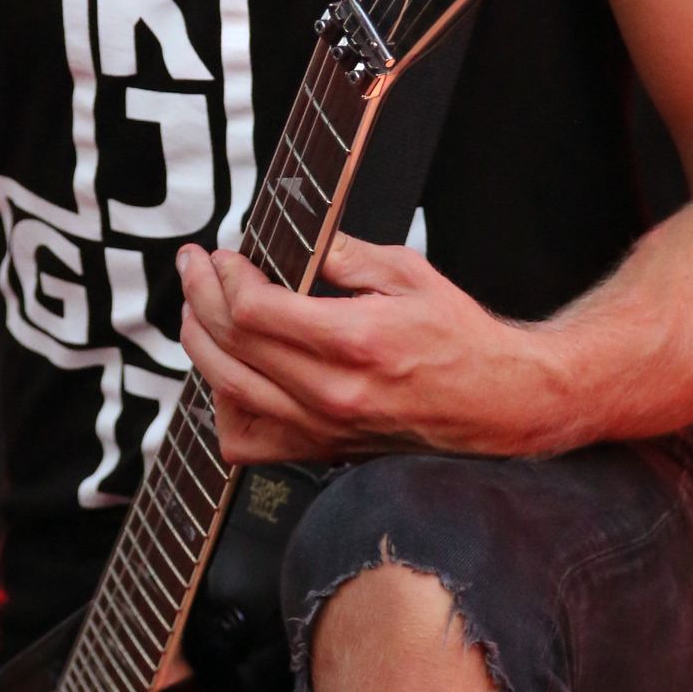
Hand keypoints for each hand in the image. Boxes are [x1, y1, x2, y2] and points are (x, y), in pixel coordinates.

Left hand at [176, 230, 526, 463]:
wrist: (497, 402)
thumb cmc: (460, 336)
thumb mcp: (408, 273)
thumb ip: (342, 254)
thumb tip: (291, 241)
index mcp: (355, 340)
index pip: (255, 311)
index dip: (226, 277)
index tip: (223, 256)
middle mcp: (333, 391)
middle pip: (232, 345)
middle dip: (200, 297)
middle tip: (194, 267)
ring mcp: (323, 428)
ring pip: (228, 391)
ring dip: (200, 344)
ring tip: (197, 311)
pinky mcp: (322, 450)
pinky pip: (247, 442)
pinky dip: (223, 409)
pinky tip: (230, 375)